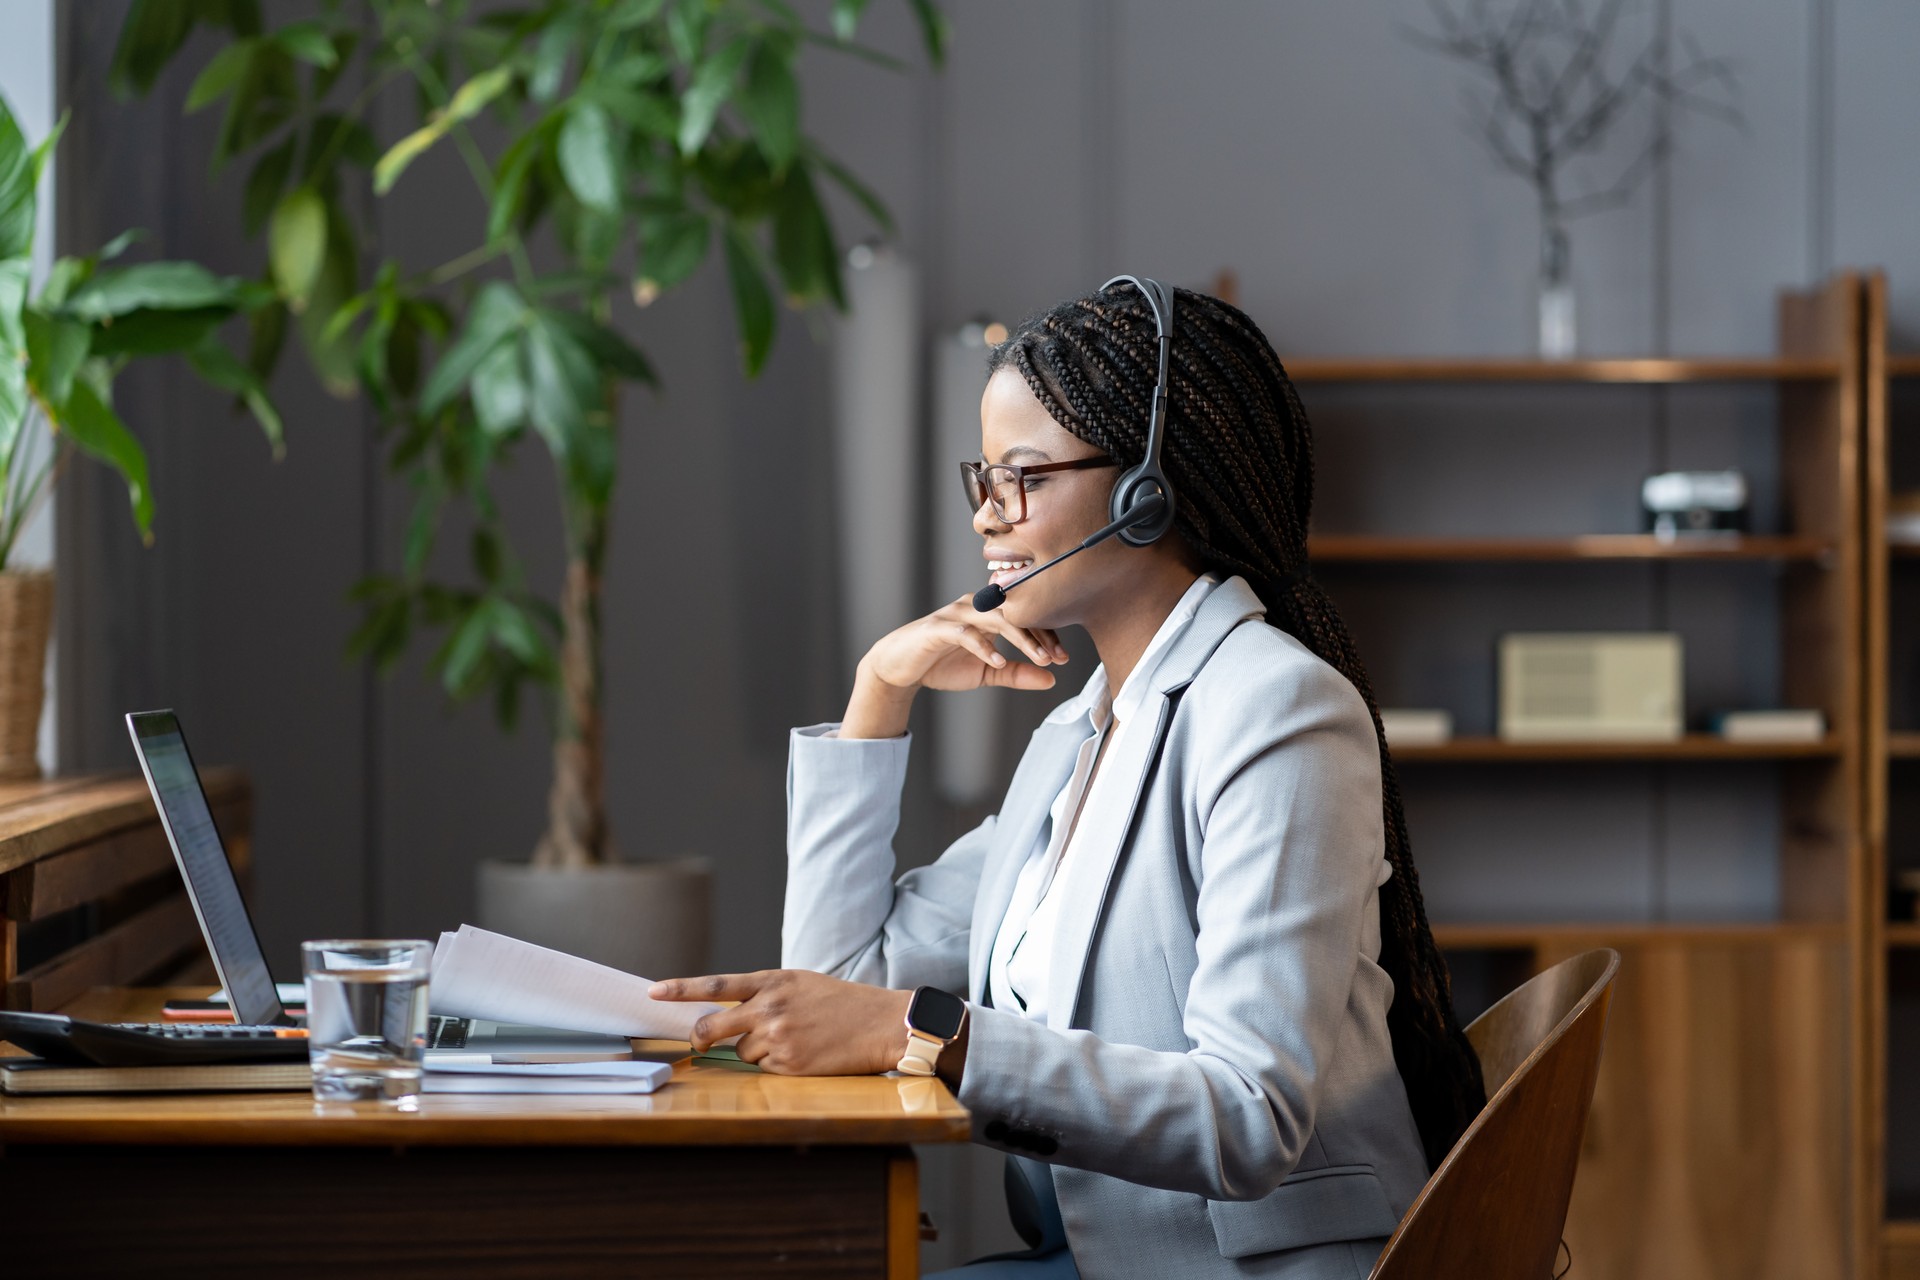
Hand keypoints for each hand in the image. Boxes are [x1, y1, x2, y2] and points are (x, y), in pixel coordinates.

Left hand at [649, 970, 912, 1075]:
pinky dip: (776, 1065)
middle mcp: (770, 1007)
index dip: (681, 989)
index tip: (653, 992)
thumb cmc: (842, 1003)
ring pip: (741, 1052)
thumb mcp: (801, 984)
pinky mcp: (788, 1064)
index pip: (716, 985)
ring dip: (756, 1051)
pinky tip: (803, 1054)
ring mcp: (777, 1037)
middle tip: (700, 1041)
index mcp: (773, 981)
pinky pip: (764, 1068)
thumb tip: (731, 1014)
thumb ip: (766, 993)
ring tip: (794, 1040)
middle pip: (713, 1026)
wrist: (882, 1024)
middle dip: (702, 1036)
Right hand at [841, 596, 1068, 737]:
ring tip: (1038, 659)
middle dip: (1039, 635)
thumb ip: (1017, 674)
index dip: (1046, 635)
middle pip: (1015, 613)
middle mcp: (974, 606)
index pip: (1023, 617)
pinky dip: (984, 647)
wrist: (899, 668)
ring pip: (995, 619)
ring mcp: (955, 615)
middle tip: (1058, 657)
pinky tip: (999, 662)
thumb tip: (1051, 679)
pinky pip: (965, 633)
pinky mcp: (937, 628)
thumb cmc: (942, 664)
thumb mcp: (986, 672)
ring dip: (1020, 638)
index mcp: (987, 612)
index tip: (1064, 658)